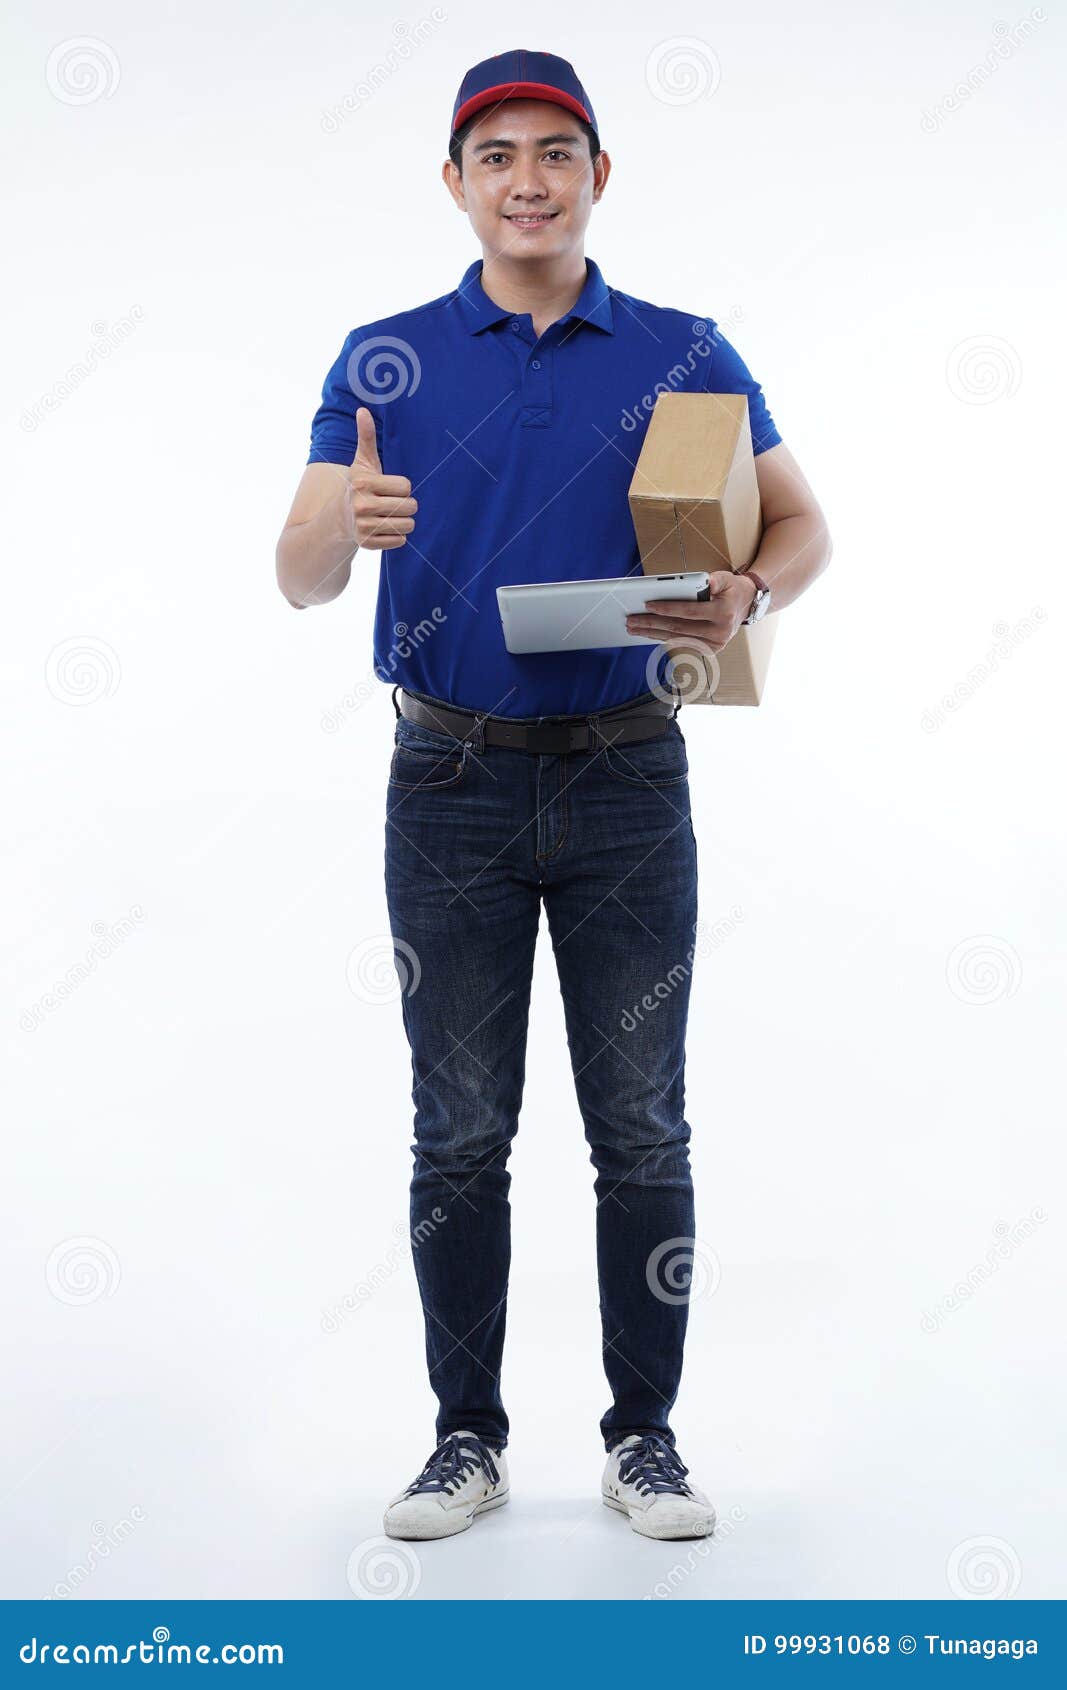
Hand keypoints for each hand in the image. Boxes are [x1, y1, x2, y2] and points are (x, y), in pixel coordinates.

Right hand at [342, 407, 417, 550]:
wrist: (338, 519)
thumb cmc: (358, 486)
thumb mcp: (362, 463)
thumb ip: (366, 438)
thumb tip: (363, 410)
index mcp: (363, 483)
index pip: (406, 487)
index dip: (402, 487)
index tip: (390, 488)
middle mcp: (362, 505)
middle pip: (409, 506)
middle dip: (406, 505)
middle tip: (393, 504)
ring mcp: (363, 526)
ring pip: (407, 525)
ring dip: (405, 521)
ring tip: (391, 516)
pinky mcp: (367, 543)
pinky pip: (399, 541)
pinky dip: (397, 537)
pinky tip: (385, 529)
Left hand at [625, 571, 757, 654]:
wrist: (747, 605)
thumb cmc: (732, 589)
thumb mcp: (726, 578)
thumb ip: (714, 579)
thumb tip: (705, 582)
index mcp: (723, 613)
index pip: (689, 612)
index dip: (667, 609)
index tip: (647, 605)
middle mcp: (720, 633)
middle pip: (678, 629)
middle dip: (652, 624)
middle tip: (631, 620)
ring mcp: (715, 645)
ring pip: (677, 639)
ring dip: (652, 634)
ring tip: (634, 628)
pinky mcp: (710, 650)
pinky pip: (682, 643)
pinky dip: (663, 638)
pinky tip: (648, 633)